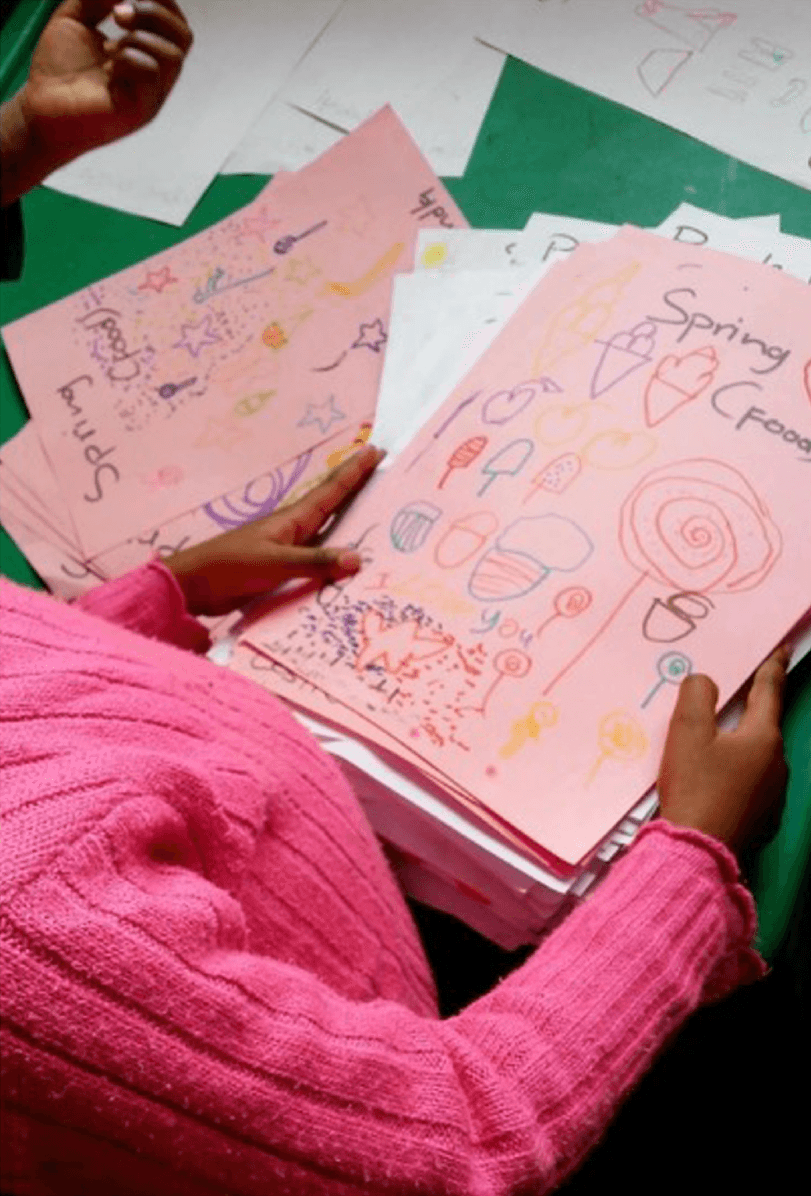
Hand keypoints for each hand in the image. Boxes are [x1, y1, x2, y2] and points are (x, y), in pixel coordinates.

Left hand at [1, 1, 191, 203]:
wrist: (39, 106)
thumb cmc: (58, 69)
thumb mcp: (76, 17)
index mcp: (145, 52)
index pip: (174, 23)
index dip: (160, 0)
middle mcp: (154, 75)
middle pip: (184, 36)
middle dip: (154, 11)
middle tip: (117, 13)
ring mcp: (150, 95)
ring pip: (173, 56)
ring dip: (140, 37)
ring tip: (108, 45)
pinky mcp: (139, 111)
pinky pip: (152, 75)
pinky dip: (129, 59)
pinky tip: (107, 66)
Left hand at [164, 446, 384, 616]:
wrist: (195, 584)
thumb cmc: (231, 566)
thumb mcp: (275, 562)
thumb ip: (314, 562)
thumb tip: (357, 558)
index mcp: (294, 520)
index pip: (332, 490)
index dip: (354, 471)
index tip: (375, 451)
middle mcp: (295, 530)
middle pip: (333, 503)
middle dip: (357, 487)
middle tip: (382, 470)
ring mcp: (289, 548)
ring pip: (327, 529)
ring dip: (349, 519)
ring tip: (373, 511)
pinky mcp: (283, 568)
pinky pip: (318, 557)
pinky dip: (335, 554)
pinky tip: (345, 561)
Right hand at [657, 647, 789, 853]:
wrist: (698, 851)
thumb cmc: (695, 787)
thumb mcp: (687, 732)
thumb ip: (696, 695)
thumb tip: (705, 683)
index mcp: (763, 737)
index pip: (769, 691)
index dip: (772, 668)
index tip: (782, 651)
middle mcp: (777, 764)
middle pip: (761, 727)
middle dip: (746, 714)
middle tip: (726, 704)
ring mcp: (774, 795)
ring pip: (756, 758)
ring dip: (738, 749)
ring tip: (711, 750)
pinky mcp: (764, 819)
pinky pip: (751, 785)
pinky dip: (736, 776)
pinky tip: (715, 784)